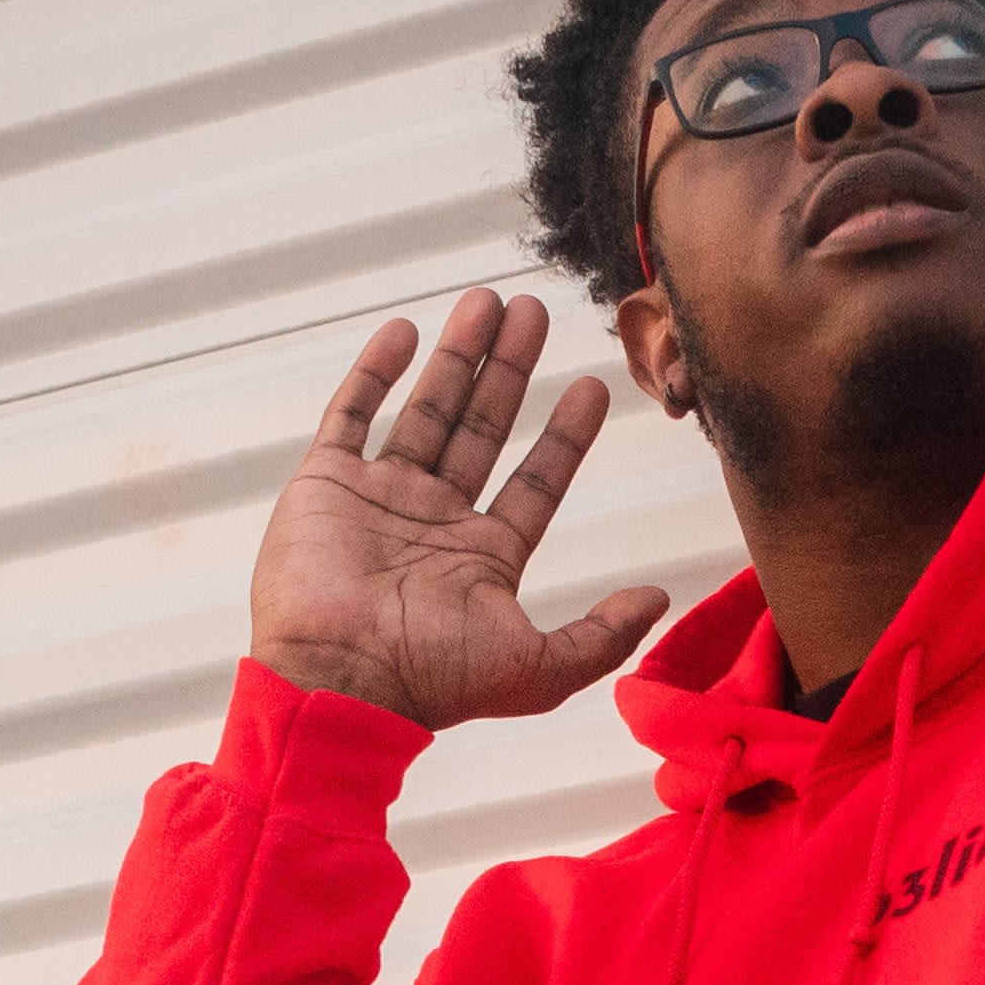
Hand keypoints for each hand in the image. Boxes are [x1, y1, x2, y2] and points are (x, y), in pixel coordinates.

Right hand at [248, 288, 668, 729]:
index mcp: (483, 558)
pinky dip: (375, 372)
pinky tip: (405, 330)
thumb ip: (602, 635)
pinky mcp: (326, 484)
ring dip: (457, 355)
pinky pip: (352, 415)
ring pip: (426, 410)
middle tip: (536, 312)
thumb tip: (658, 598)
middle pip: (483, 428)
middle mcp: (435, 522)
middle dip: (511, 370)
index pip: (535, 481)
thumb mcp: (539, 671)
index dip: (565, 435)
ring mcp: (380, 498)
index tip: (593, 386)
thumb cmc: (432, 683)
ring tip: (487, 301)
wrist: (337, 681)